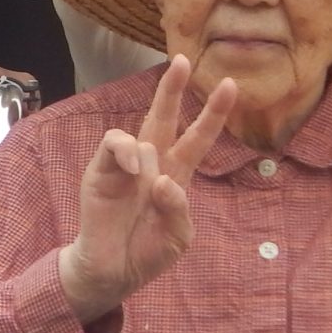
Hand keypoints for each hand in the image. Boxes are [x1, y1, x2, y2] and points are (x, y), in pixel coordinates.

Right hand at [57, 55, 235, 322]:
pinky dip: (126, 153)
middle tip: (183, 60)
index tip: (230, 85)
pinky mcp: (101, 171)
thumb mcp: (179, 237)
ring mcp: (125, 166)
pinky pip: (114, 144)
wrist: (113, 272)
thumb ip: (178, 209)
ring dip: (147, 151)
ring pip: (139, 133)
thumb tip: (162, 180)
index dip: (214, 113)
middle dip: (172, 88)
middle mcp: (152, 164)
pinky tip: (132, 172)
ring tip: (145, 182)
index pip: (198, 138)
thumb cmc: (147, 253)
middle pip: (164, 117)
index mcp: (176, 175)